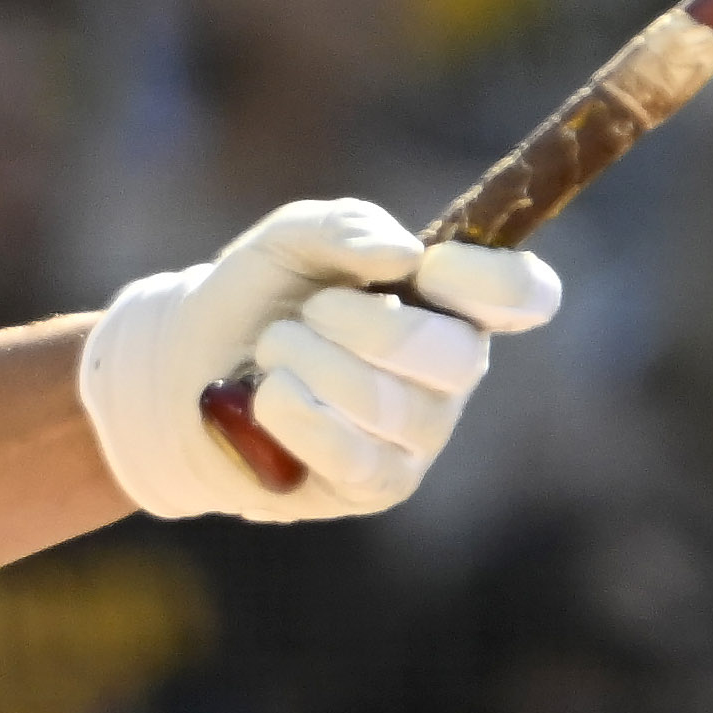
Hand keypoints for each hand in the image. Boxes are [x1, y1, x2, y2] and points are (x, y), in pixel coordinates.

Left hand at [76, 198, 560, 521]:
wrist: (186, 368)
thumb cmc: (257, 298)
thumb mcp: (290, 239)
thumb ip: (346, 227)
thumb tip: (403, 255)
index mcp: (452, 302)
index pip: (526, 295)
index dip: (491, 281)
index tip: (429, 269)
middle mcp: (452, 372)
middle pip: (452, 354)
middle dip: (363, 325)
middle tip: (307, 315)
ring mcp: (421, 435)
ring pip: (389, 403)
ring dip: (310, 364)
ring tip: (271, 353)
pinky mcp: (379, 485)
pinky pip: (353, 454)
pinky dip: (297, 416)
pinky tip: (268, 398)